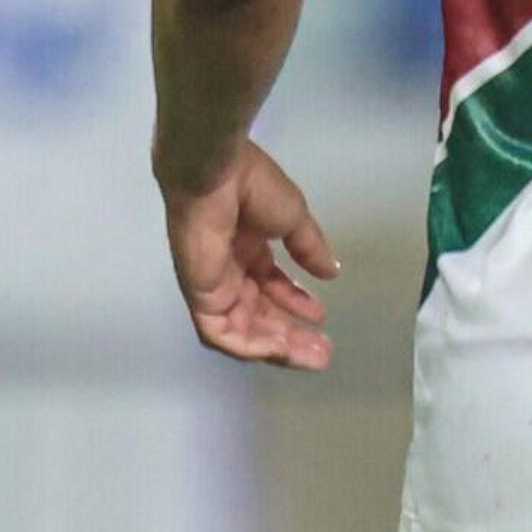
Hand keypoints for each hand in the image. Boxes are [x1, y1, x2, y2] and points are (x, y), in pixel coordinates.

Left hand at [160, 141, 339, 369]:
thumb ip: (309, 248)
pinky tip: (281, 349)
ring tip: (313, 357)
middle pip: (259, 314)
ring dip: (277, 347)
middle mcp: (227, 270)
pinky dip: (251, 345)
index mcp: (245, 247)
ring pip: (243, 330)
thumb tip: (332, 272)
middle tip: (323, 352)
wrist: (216, 175)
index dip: (295, 303)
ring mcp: (212, 285)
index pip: (269, 286)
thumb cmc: (252, 187)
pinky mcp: (200, 297)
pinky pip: (221, 333)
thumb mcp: (293, 218)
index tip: (322, 317)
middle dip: (292, 335)